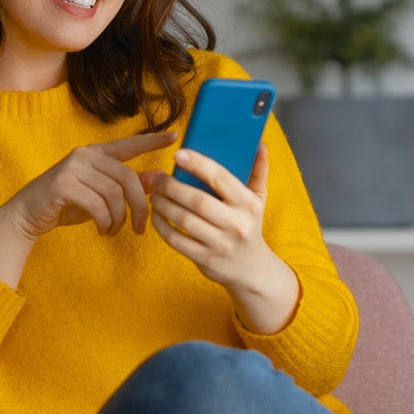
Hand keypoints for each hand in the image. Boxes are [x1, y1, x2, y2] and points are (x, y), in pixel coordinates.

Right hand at [1, 129, 175, 240]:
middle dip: (139, 206)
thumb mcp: (101, 194)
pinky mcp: (63, 185)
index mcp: (96, 153)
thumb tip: (159, 179)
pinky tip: (102, 230)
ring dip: (119, 219)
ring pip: (114, 194)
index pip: (129, 144)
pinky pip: (97, 206)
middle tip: (140, 228)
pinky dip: (105, 222)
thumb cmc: (67, 203)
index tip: (175, 136)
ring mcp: (73, 167)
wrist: (28, 213)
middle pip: (127, 178)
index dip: (152, 141)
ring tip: (113, 230)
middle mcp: (86, 155)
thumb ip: (127, 185)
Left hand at [140, 141, 296, 301]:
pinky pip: (176, 240)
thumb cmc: (250, 226)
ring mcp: (220, 244)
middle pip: (197, 200)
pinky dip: (161, 225)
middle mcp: (236, 224)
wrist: (251, 269)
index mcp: (248, 204)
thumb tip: (260, 145)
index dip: (198, 164)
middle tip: (157, 177)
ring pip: (183, 220)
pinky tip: (156, 214)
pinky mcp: (205, 259)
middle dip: (172, 186)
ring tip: (154, 193)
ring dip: (163, 204)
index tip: (178, 154)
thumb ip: (258, 171)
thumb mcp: (258, 199)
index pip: (220, 178)